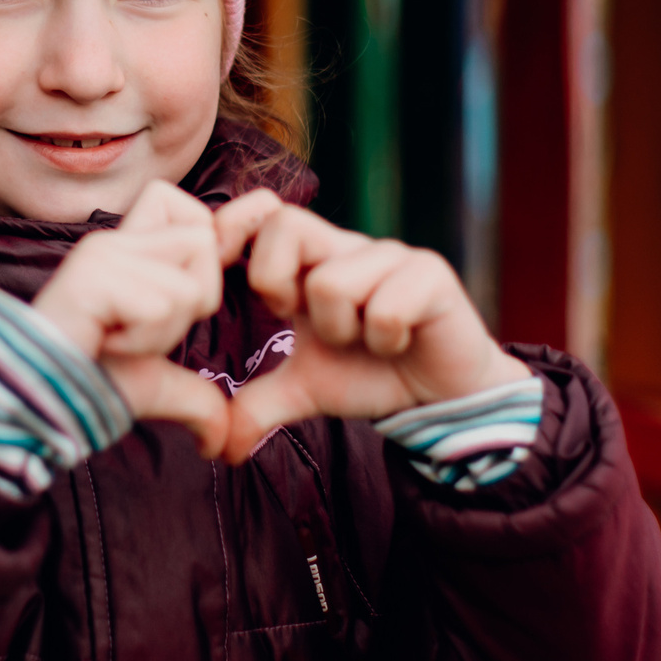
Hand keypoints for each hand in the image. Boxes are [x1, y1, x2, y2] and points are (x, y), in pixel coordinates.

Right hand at [31, 182, 283, 457]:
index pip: (194, 211)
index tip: (194, 296)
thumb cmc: (89, 387)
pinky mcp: (91, 278)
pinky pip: (159, 306)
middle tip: (143, 329)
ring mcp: (101, 256)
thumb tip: (222, 445)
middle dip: (193, 303)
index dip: (213, 244)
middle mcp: (114, 242)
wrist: (34, 406)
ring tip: (119, 340)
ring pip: (187, 285)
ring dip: (163, 332)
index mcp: (129, 251)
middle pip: (203, 243)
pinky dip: (142, 341)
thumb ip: (198, 396)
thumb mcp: (157, 386)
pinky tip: (106, 343)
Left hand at [216, 199, 532, 464]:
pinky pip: (385, 307)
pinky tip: (400, 342)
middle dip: (277, 284)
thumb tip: (217, 446)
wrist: (443, 396)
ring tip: (364, 341)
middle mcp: (347, 248)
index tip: (222, 274)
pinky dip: (385, 339)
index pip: (266, 214)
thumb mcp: (305, 391)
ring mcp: (391, 256)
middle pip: (287, 225)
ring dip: (341, 331)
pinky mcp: (430, 273)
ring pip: (332, 282)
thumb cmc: (372, 376)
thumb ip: (257, 406)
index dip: (236, 229)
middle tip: (297, 317)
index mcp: (311, 263)